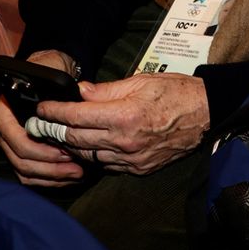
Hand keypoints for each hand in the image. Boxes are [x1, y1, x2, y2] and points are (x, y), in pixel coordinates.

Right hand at [0, 49, 84, 186]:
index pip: (19, 141)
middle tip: (76, 168)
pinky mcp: (17, 154)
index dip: (43, 151)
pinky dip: (47, 179)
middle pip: (21, 160)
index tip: (66, 151)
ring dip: (51, 177)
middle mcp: (1, 131)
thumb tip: (79, 93)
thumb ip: (59, 86)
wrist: (46, 70)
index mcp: (3, 113)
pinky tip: (67, 177)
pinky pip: (28, 174)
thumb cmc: (48, 72)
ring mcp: (7, 145)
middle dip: (50, 168)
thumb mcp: (52, 73)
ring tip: (76, 174)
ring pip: (25, 171)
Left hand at [37, 73, 210, 174]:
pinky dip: (97, 154)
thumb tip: (81, 92)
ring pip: (88, 155)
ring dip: (74, 145)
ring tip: (66, 134)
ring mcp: (131, 158)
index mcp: (124, 115)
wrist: (206, 114)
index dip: (53, 113)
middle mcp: (124, 140)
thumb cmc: (176, 93)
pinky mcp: (138, 168)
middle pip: (75, 140)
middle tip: (43, 124)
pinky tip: (94, 144)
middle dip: (55, 131)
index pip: (75, 117)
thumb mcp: (141, 81)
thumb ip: (106, 90)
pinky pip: (107, 164)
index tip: (42, 109)